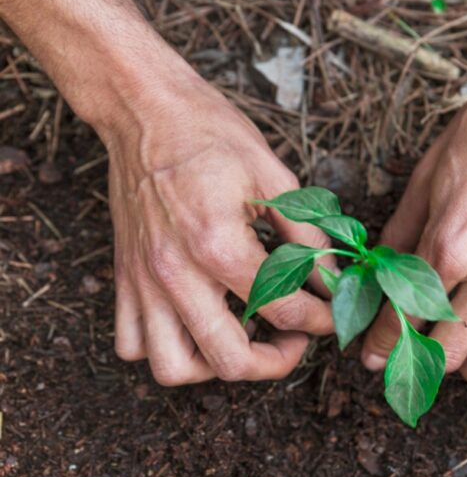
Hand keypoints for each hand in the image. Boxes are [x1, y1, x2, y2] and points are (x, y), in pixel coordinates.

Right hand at [108, 82, 332, 384]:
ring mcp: (144, 281)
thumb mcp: (272, 175)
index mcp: (218, 244)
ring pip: (173, 367)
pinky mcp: (124, 278)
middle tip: (296, 339)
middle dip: (277, 363)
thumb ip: (307, 234)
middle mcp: (176, 274)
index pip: (283, 309)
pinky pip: (133, 344)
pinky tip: (197, 324)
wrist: (143, 109)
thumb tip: (331, 276)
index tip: (332, 316)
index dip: (321, 319)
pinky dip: (166, 350)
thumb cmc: (207, 133)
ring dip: (215, 366)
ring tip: (244, 337)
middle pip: (230, 360)